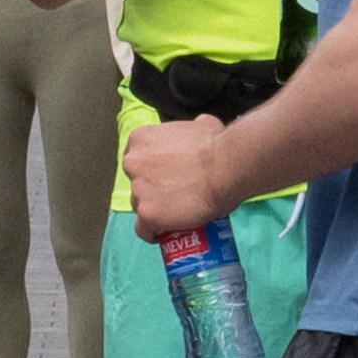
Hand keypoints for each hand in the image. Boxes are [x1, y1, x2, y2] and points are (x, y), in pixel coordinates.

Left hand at [124, 112, 231, 240]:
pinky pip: (143, 230)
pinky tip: (163, 234)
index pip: (137, 158)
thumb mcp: (202, 124)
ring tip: (174, 216)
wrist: (225, 168)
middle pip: (136, 183)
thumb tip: (198, 128)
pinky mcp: (147, 214)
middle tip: (172, 196)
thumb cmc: (217, 145)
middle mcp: (133, 163)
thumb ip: (190, 128)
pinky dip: (152, 233)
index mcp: (141, 139)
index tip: (164, 177)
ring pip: (139, 206)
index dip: (150, 170)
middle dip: (151, 190)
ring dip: (154, 211)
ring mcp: (138, 190)